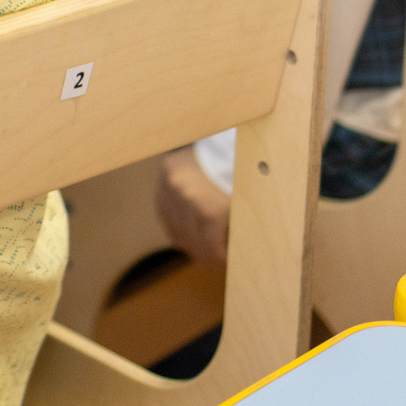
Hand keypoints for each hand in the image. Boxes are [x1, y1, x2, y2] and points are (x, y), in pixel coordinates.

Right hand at [155, 147, 231, 268]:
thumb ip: (238, 231)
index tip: (228, 264)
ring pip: (177, 234)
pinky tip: (192, 233)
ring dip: (192, 244)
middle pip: (192, 244)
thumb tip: (237, 256)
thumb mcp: (244, 203)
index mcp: (209, 207)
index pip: (210, 249)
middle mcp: (185, 201)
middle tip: (219, 260)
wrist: (220, 141)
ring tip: (206, 248)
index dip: (221, 261)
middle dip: (207, 255)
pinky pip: (167, 219)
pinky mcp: (161, 186)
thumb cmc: (239, 172)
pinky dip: (179, 229)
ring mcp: (169, 192)